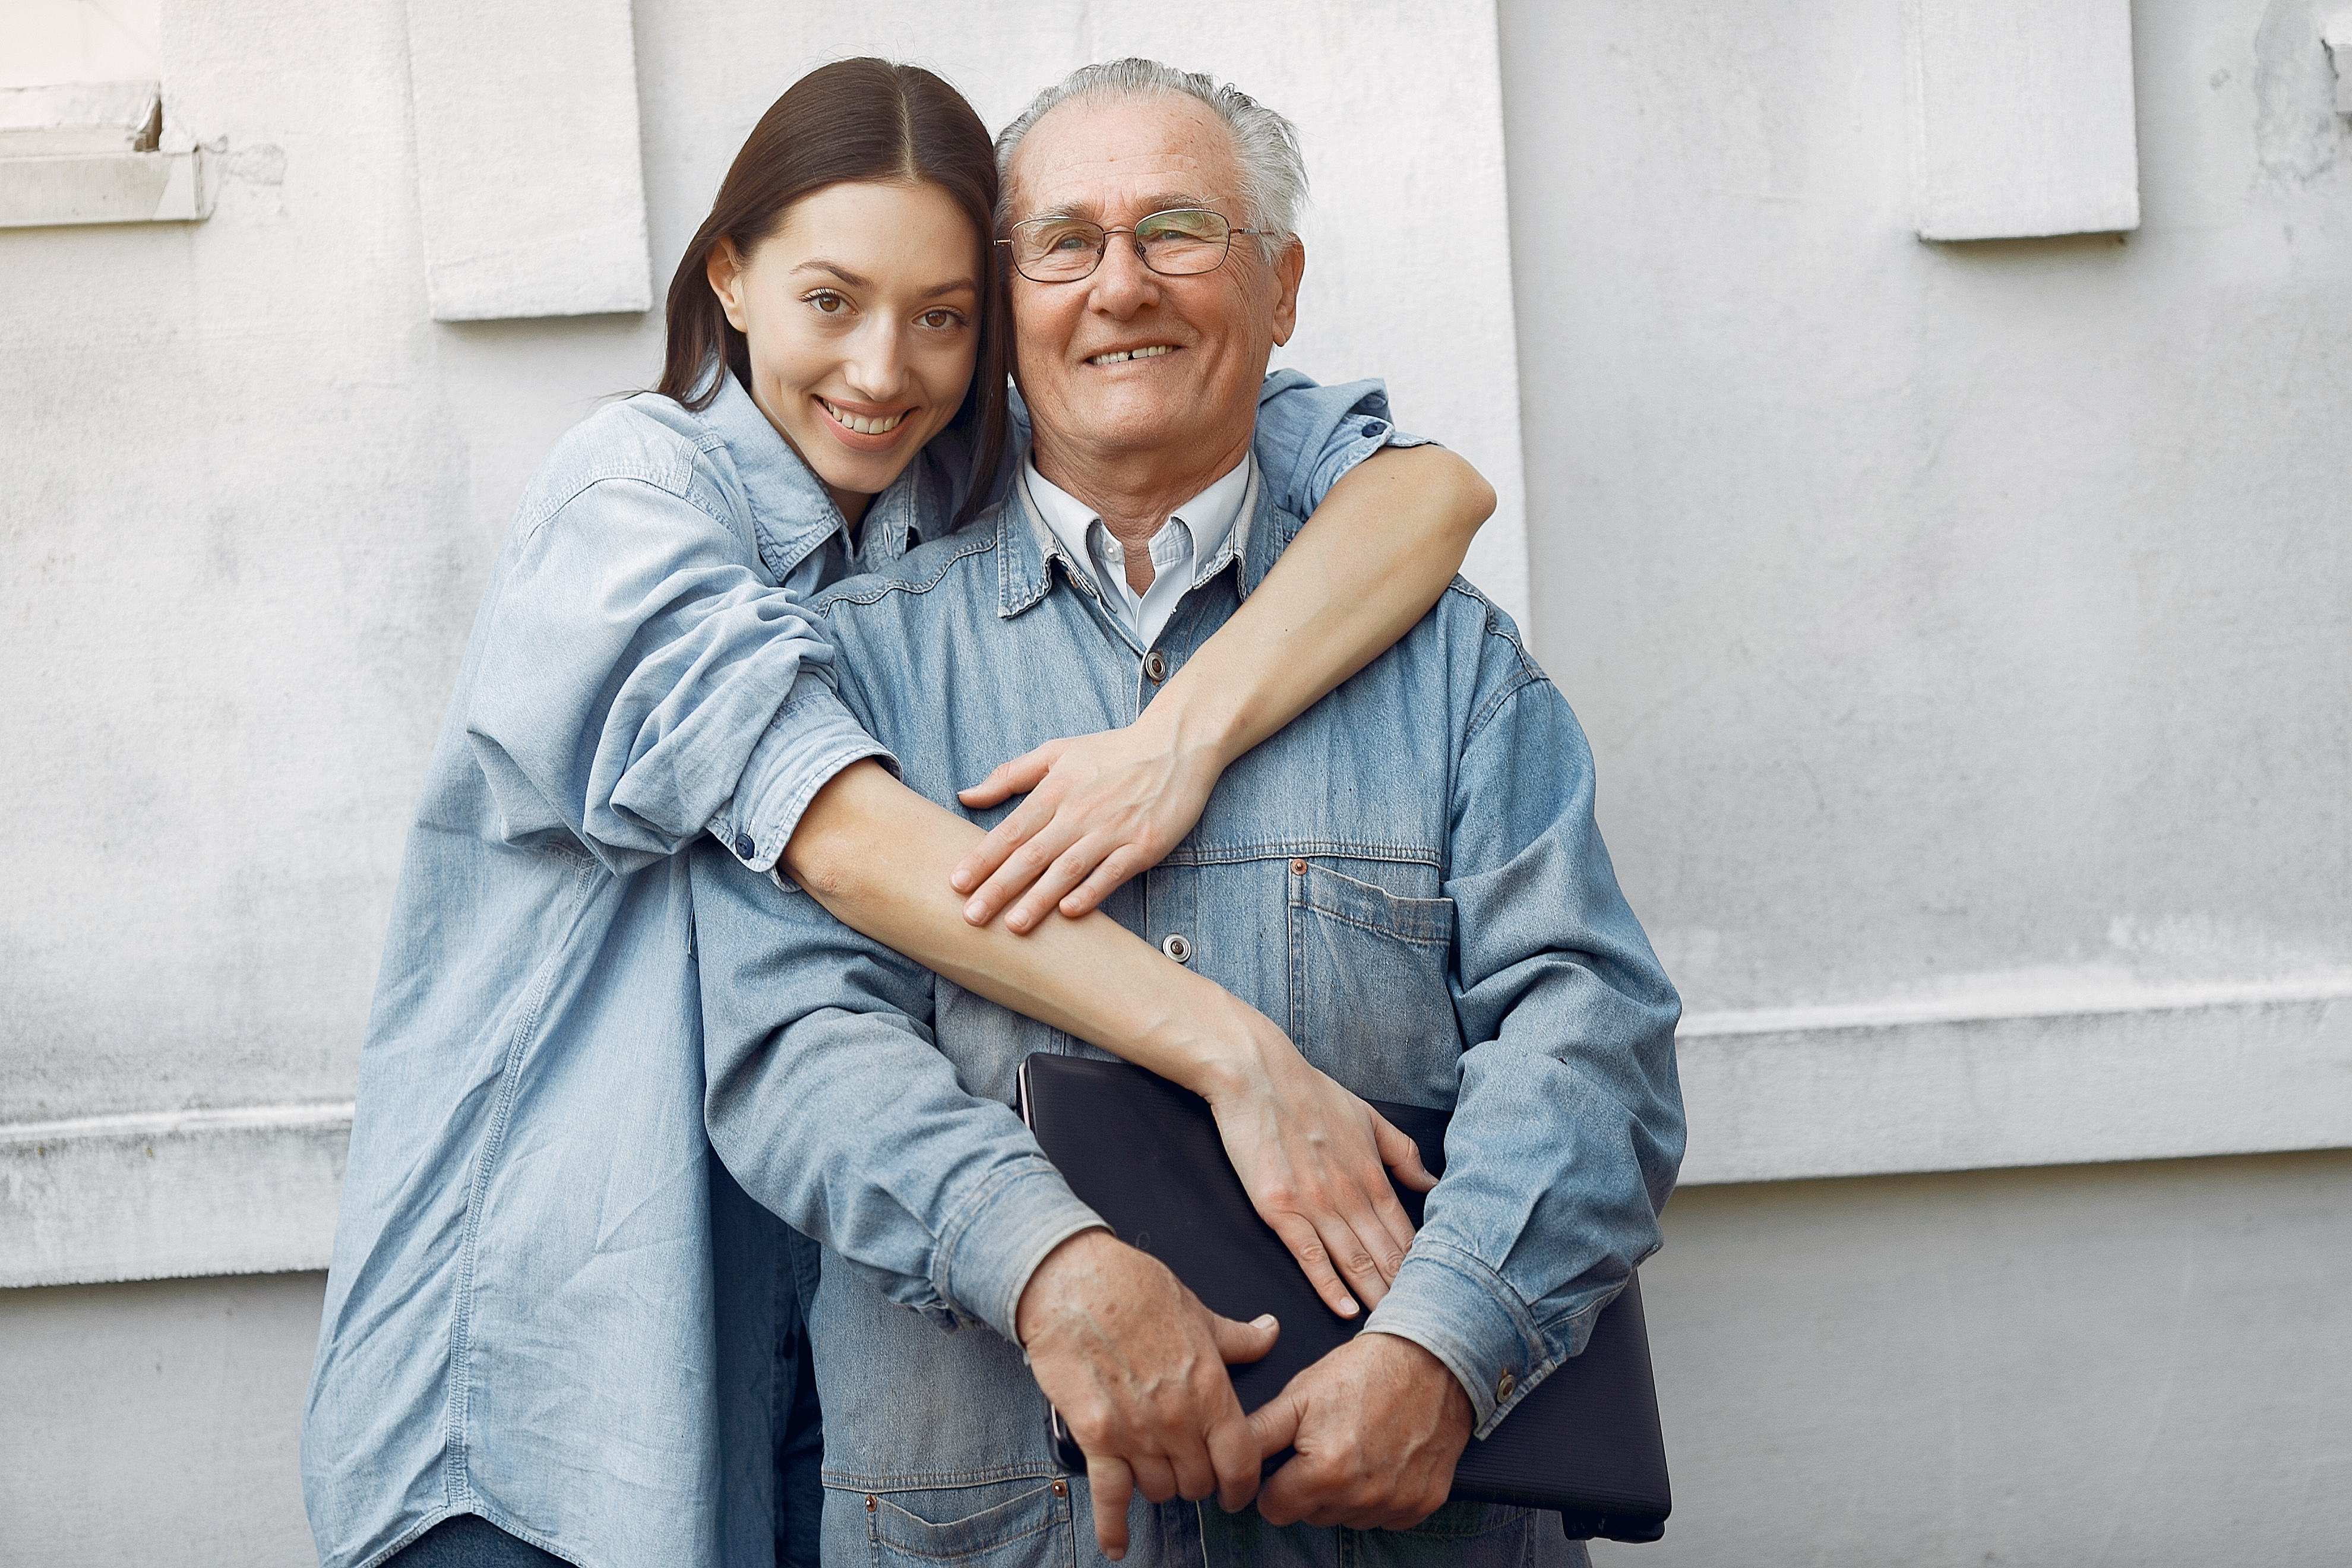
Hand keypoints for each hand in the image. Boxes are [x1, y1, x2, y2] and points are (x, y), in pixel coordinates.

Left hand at [952, 711, 1219, 931]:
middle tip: (972, 916)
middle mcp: (1079, 812)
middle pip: (1032, 855)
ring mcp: (1112, 830)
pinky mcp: (1143, 845)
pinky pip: (1112, 872)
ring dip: (1039, 899)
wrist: (1175, 746)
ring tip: (1013, 926)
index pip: (1011, 830)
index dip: (982, 858)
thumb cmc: (1112, 751)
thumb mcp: (1056, 752)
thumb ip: (1009, 775)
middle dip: (999, 888)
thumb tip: (965, 795)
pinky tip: (1070, 913)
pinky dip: (1091, 892)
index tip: (956, 883)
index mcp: (1055, 790)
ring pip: (1068, 869)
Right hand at [1017, 1230, 1279, 1559]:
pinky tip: (1116, 1545)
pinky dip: (1112, 1526)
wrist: (1074, 1281)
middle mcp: (1178, 1418)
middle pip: (1200, 1482)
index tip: (1239, 1492)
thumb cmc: (1135, 1289)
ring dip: (1161, 1488)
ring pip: (1161, 1490)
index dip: (1243, 1484)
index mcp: (1209, 1388)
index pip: (1241, 1460)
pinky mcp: (1095, 1436)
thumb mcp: (1198, 1311)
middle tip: (1192, 1472)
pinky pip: (1110, 1495)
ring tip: (1157, 1475)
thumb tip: (1270, 1332)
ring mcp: (1136, 1431)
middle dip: (1199, 1482)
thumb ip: (1237, 1337)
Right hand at [1198, 1027, 1435, 1318]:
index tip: (1438, 1294)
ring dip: (1376, 1296)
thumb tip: (1432, 1184)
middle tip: (1425, 1325)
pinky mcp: (1278, 1208)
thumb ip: (1402, 1153)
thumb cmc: (1309, 1093)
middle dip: (1407, 1292)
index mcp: (1371, 1174)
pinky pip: (1309, 1256)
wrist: (1256, 1075)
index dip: (1423, 1266)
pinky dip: (1330, 1286)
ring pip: (1353, 1260)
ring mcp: (1313, 1203)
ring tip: (1394, 1329)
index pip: (1405, 1232)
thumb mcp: (1368, 1116)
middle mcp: (1348, 1193)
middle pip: (1385, 1254)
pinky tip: (1347, 1311)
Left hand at [1248, 1332, 1473, 1530]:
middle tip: (1325, 1443)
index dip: (1274, 1484)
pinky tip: (1382, 1459)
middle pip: (1311, 1515)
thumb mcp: (1300, 1394)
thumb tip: (1223, 1458)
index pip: (1274, 1510)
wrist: (1431, 1359)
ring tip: (1356, 1446)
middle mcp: (1361, 1498)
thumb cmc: (1363, 1371)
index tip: (1287, 1460)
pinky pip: (1386, 1517)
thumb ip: (1258, 1433)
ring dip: (1345, 1494)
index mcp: (1323, 1473)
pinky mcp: (1423, 1504)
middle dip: (1309, 1488)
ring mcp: (1395, 1504)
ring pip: (1347, 1518)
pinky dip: (1380, 1496)